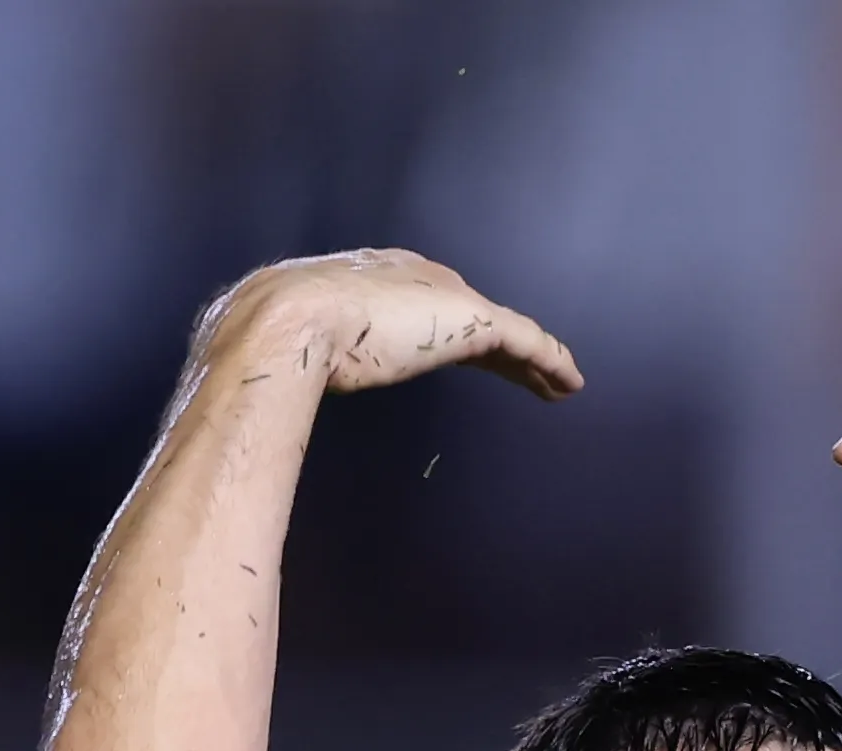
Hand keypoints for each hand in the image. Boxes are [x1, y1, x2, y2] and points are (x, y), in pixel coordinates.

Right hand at [207, 249, 582, 401]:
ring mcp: (444, 298)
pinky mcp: (471, 321)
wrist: (285, 321)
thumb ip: (299, 352)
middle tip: (524, 371)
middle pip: (469, 315)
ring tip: (558, 383)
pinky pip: (526, 341)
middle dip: (497, 344)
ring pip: (504, 331)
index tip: (464, 354)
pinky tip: (570, 382)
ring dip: (532, 359)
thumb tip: (271, 379)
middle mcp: (413, 277)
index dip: (448, 330)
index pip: (423, 305)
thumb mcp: (292, 341)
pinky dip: (550, 361)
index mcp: (369, 279)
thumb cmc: (274, 335)